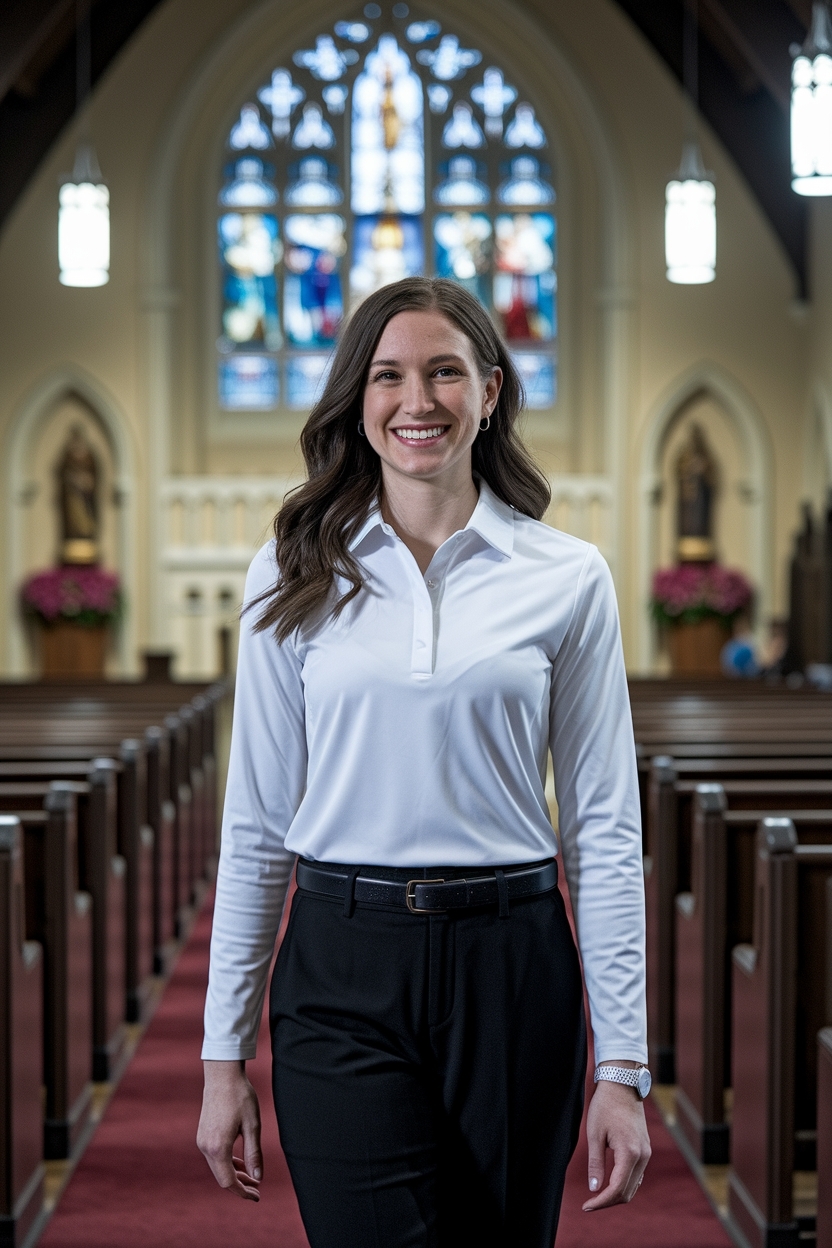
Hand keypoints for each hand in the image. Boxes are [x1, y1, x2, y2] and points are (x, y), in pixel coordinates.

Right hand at [197, 1060, 262, 1200]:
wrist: (222, 1075)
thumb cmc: (240, 1097)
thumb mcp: (252, 1125)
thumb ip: (254, 1153)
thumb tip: (258, 1178)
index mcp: (218, 1147)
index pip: (228, 1181)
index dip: (243, 1192)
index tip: (257, 1196)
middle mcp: (206, 1147)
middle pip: (222, 1177)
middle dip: (240, 1185)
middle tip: (257, 1188)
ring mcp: (202, 1141)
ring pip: (217, 1167)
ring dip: (234, 1174)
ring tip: (252, 1176)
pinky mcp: (202, 1134)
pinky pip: (214, 1157)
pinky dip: (227, 1163)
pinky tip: (239, 1162)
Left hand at [582, 1079, 650, 1210]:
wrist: (623, 1085)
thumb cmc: (605, 1106)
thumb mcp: (594, 1134)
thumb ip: (595, 1164)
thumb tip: (595, 1189)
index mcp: (629, 1153)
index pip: (617, 1189)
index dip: (601, 1201)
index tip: (586, 1206)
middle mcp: (642, 1156)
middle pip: (628, 1192)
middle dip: (608, 1201)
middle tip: (589, 1203)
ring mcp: (646, 1153)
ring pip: (634, 1185)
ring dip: (617, 1194)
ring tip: (597, 1195)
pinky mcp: (645, 1149)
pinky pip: (637, 1175)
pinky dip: (625, 1183)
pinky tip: (610, 1183)